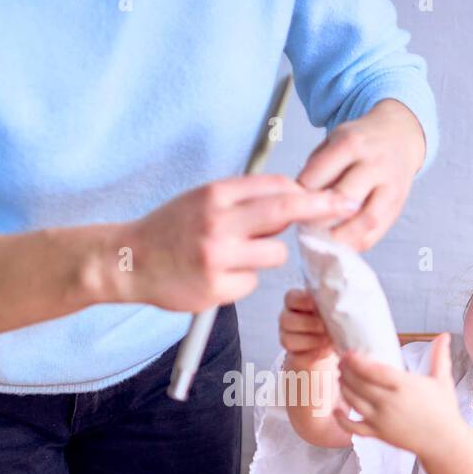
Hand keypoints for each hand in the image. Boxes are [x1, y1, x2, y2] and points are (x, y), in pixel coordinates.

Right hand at [112, 175, 358, 311]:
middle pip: (285, 210)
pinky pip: (251, 283)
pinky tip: (216, 277)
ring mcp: (217, 255)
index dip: (306, 192)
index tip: (332, 194)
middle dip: (320, 208)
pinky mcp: (215, 287)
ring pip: (274, 253)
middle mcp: (218, 221)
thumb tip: (289, 199)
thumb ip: (242, 199)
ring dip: (265, 256)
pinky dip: (241, 281)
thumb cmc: (169, 229)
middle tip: (344, 206)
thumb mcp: (201, 200)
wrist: (128, 260)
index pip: (275, 186)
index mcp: (216, 194)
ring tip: (235, 256)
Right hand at [278, 288, 333, 369]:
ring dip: (311, 340)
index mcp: (295, 302)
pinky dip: (314, 354)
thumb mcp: (333, 307)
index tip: (315, 303)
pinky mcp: (294, 356)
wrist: (330, 341)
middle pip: (286, 320)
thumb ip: (332, 304)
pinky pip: (298, 357)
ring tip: (329, 340)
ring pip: (288, 340)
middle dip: (308, 323)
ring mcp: (288, 338)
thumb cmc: (333, 318)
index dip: (301, 300)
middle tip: (326, 326)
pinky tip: (327, 351)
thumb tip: (346, 303)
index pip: (290, 298)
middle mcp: (287, 319)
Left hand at [296, 98, 425, 251]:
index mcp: (350, 144)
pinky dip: (354, 244)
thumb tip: (298, 204)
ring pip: (364, 220)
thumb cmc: (358, 144)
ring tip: (321, 241)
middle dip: (317, 219)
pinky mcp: (397, 206)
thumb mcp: (332, 142)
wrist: (399, 136)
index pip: (316, 179)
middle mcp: (373, 164)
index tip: (292, 207)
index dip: (299, 197)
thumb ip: (315, 169)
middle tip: (304, 227)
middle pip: (341, 199)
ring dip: (339, 237)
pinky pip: (375, 233)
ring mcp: (389, 187)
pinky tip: (340, 244)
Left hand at [335, 333, 462, 455]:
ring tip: (341, 377)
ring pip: (353, 401)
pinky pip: (353, 427)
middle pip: (359, 384)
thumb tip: (444, 335)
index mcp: (404, 386)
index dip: (357, 361)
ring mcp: (382, 420)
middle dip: (346, 371)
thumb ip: (439, 356)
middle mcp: (390, 403)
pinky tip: (337, 410)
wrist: (443, 442)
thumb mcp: (442, 380)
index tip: (349, 353)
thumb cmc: (443, 410)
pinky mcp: (378, 434)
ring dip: (344, 387)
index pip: (374, 371)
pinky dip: (342, 419)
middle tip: (342, 361)